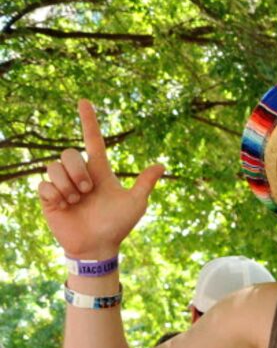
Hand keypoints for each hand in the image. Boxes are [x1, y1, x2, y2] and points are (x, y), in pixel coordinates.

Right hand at [36, 100, 164, 258]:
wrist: (98, 246)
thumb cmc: (117, 225)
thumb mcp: (135, 203)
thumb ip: (145, 183)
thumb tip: (162, 165)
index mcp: (99, 171)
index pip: (93, 140)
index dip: (89, 121)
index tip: (85, 101)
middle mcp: (80, 174)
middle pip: (69, 153)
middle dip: (78, 171)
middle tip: (87, 191)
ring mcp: (62, 184)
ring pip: (54, 167)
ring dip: (67, 185)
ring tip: (76, 201)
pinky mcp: (48, 196)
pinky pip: (43, 184)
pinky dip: (55, 195)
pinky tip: (63, 206)